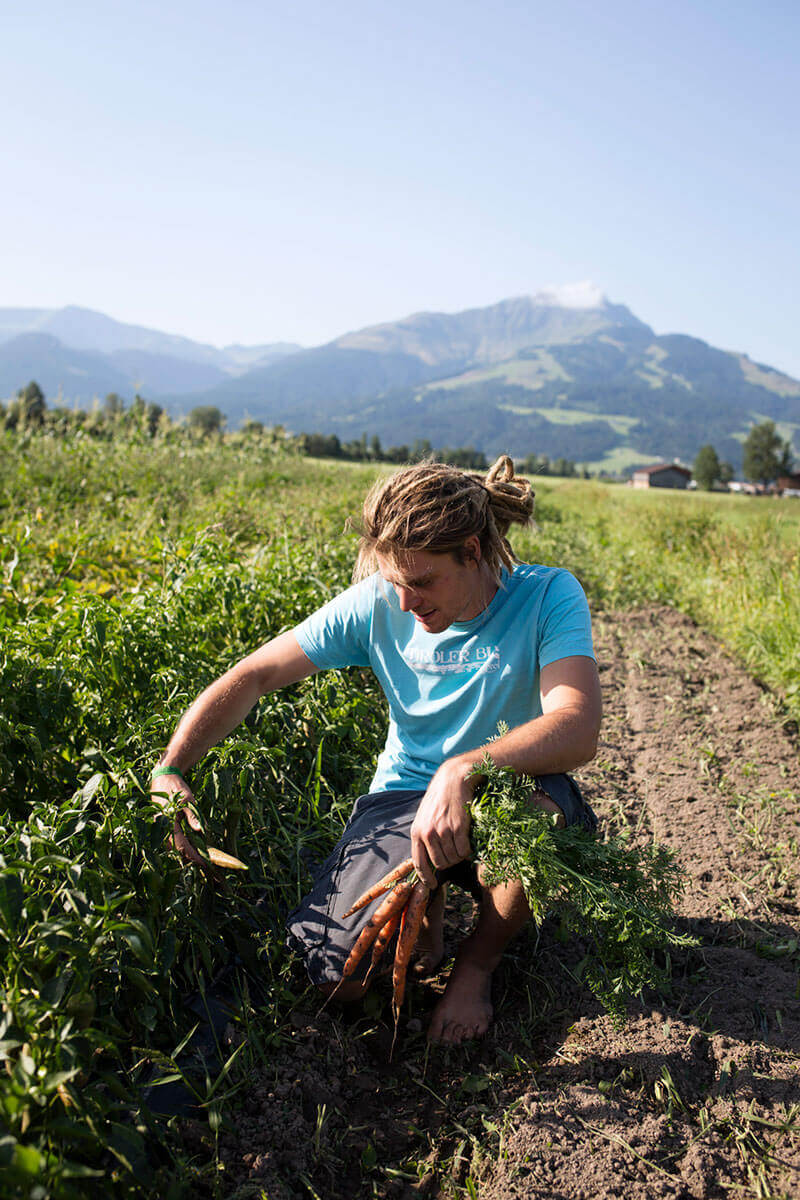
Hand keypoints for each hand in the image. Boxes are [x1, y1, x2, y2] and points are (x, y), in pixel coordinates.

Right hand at [149, 773, 204, 867]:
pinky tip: (191, 844)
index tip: (204, 862)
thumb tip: (200, 831)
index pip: (181, 846)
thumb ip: (193, 816)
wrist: (163, 777)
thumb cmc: (176, 788)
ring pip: (173, 845)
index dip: (193, 856)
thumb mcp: (188, 800)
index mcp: (168, 824)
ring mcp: (161, 827)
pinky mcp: (163, 825)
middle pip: (176, 849)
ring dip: (185, 851)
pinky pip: (172, 838)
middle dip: (190, 857)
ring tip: (200, 855)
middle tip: (204, 861)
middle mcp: (162, 828)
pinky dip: (182, 843)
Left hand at [410, 758, 474, 888]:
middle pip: (439, 864)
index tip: (432, 885)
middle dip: (447, 863)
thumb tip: (428, 860)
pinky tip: (467, 840)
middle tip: (453, 854)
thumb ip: (424, 836)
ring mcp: (443, 831)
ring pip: (453, 859)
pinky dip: (467, 850)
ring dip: (459, 856)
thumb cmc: (440, 798)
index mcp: (416, 831)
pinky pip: (464, 851)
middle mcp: (428, 833)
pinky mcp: (459, 828)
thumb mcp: (425, 816)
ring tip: (460, 843)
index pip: (418, 863)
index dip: (426, 878)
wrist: (453, 779)